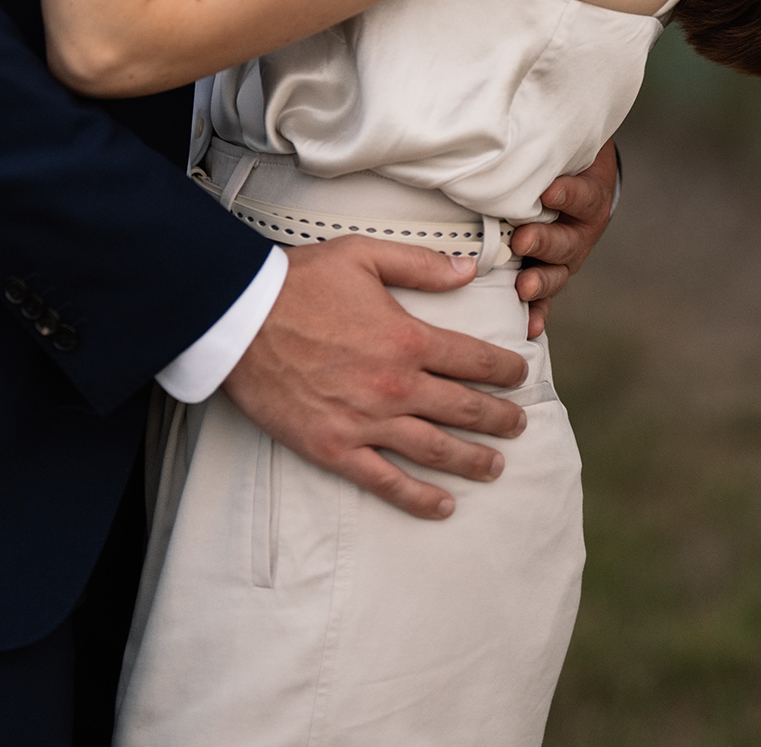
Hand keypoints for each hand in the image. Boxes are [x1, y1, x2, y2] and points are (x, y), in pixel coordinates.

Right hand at [224, 239, 528, 521]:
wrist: (240, 318)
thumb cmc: (299, 281)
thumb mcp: (363, 254)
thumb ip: (420, 264)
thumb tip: (468, 270)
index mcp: (407, 338)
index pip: (473, 360)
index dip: (504, 370)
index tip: (520, 376)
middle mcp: (396, 386)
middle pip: (464, 409)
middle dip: (499, 418)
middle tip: (519, 425)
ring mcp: (367, 422)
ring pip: (436, 450)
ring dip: (473, 461)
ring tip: (496, 467)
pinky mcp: (336, 448)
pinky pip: (387, 481)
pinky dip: (419, 499)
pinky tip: (443, 506)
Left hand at [510, 137, 616, 336]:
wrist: (576, 172)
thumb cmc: (561, 152)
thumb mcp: (563, 139)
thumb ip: (546, 132)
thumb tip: (513, 95)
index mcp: (589, 195)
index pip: (582, 195)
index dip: (567, 194)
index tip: (548, 190)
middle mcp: (581, 229)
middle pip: (568, 241)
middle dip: (545, 243)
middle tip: (523, 240)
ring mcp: (568, 255)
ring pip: (558, 273)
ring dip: (540, 281)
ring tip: (522, 286)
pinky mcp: (552, 272)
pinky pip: (546, 297)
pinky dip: (539, 312)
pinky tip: (530, 326)